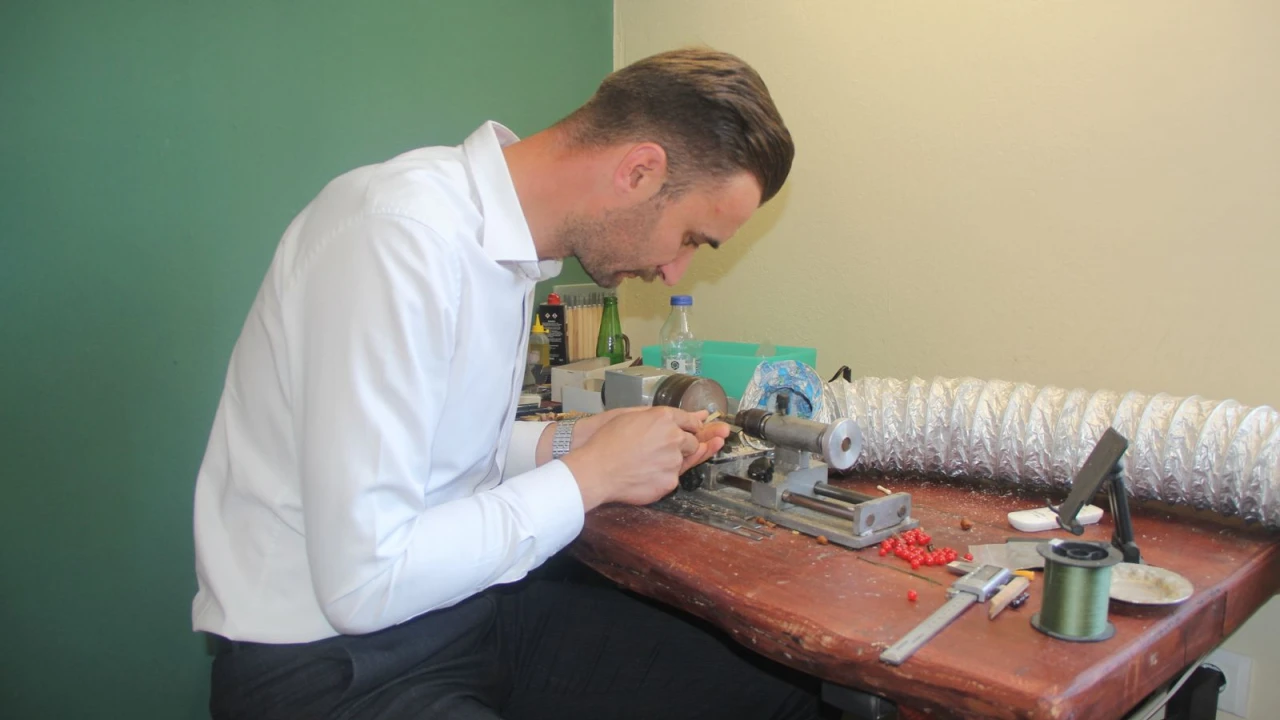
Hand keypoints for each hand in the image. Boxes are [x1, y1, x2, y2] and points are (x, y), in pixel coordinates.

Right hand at [562, 407, 727, 510]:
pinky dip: (663, 476)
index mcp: (664, 418)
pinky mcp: (670, 482)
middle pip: (693, 442)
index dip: (690, 427)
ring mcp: (674, 462)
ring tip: (646, 463)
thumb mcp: (630, 415)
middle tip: (660, 449)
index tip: (687, 431)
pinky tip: (644, 474)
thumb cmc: (607, 441)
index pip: (691, 421)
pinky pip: (673, 478)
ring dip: (672, 461)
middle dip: (683, 445)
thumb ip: (661, 414)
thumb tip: (693, 413)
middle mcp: (674, 438)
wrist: (596, 470)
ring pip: (684, 461)